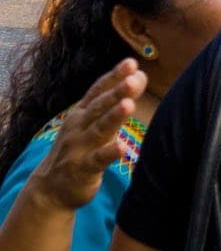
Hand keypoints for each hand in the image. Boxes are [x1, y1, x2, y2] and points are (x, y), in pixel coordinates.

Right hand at [30, 62, 146, 210]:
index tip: (131, 63)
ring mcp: (79, 147)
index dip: (114, 77)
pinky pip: (98, 160)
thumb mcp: (96, 123)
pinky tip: (122, 147)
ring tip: (129, 104)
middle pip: (100, 106)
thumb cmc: (80, 149)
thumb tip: (140, 75)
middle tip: (134, 78)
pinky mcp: (82, 169)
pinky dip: (109, 153)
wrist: (50, 188)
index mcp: (82, 113)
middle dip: (117, 92)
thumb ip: (117, 101)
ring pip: (99, 129)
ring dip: (114, 116)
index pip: (98, 91)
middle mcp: (78, 126)